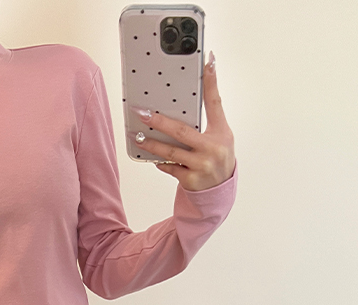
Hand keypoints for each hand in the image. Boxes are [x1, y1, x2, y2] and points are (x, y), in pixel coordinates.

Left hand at [131, 50, 234, 191]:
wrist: (219, 191)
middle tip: (141, 113)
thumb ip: (207, 120)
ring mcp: (201, 165)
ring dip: (150, 144)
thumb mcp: (219, 137)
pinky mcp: (190, 179)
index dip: (212, 81)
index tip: (208, 61)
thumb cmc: (217, 159)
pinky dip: (160, 162)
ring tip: (136, 136)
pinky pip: (169, 167)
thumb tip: (187, 100)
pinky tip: (152, 158)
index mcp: (221, 132)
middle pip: (181, 131)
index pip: (215, 102)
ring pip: (170, 152)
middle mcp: (212, 148)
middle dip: (158, 122)